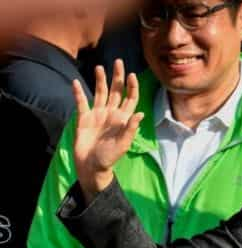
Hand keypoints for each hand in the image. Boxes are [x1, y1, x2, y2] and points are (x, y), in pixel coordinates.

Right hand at [72, 58, 143, 202]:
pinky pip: (81, 103)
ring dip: (100, 80)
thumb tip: (141, 113)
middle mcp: (111, 113)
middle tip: (118, 61)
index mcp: (123, 119)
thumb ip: (131, 128)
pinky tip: (75, 82)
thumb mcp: (123, 144)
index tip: (132, 75)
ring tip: (99, 67)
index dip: (132, 87)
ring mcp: (97, 114)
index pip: (130, 98)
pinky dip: (78, 93)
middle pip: (116, 91)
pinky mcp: (83, 118)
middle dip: (117, 77)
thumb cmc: (110, 157)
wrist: (91, 166)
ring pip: (100, 93)